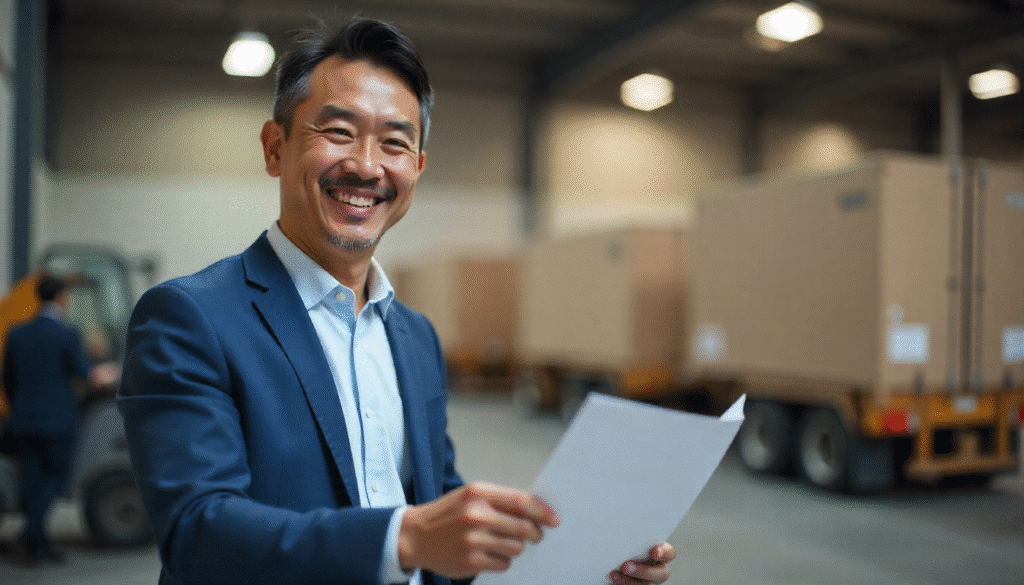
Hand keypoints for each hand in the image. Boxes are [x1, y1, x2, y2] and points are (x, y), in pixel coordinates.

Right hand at [399, 481, 559, 577]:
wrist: (415, 536)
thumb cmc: (447, 515)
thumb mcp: (470, 496)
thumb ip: (500, 500)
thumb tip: (536, 511)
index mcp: (478, 493)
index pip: (521, 501)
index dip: (542, 511)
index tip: (554, 519)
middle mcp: (475, 514)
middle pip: (523, 527)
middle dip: (534, 533)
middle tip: (534, 535)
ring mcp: (472, 539)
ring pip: (516, 548)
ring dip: (517, 548)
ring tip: (504, 543)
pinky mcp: (470, 561)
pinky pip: (504, 564)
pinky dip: (503, 560)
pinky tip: (490, 554)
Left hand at [609, 542, 675, 584]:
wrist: (612, 558)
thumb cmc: (622, 543)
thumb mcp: (629, 537)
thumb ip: (631, 536)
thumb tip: (619, 525)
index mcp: (659, 553)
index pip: (669, 553)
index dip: (664, 553)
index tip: (654, 551)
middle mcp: (657, 569)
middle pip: (660, 574)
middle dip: (643, 571)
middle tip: (626, 566)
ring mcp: (649, 581)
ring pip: (646, 584)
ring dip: (630, 581)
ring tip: (614, 575)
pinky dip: (622, 584)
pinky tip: (613, 578)